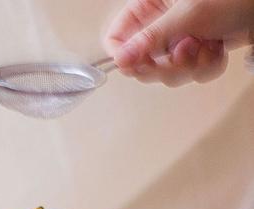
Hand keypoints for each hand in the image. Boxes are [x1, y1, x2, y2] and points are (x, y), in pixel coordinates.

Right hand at [104, 0, 253, 85]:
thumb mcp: (185, 15)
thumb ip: (150, 39)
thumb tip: (121, 59)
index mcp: (149, 7)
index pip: (117, 38)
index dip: (125, 57)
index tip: (139, 65)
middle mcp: (160, 26)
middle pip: (142, 64)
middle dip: (167, 65)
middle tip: (184, 52)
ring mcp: (178, 42)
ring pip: (168, 74)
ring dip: (191, 67)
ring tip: (205, 45)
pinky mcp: (195, 54)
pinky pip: (192, 75)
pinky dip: (207, 67)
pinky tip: (216, 48)